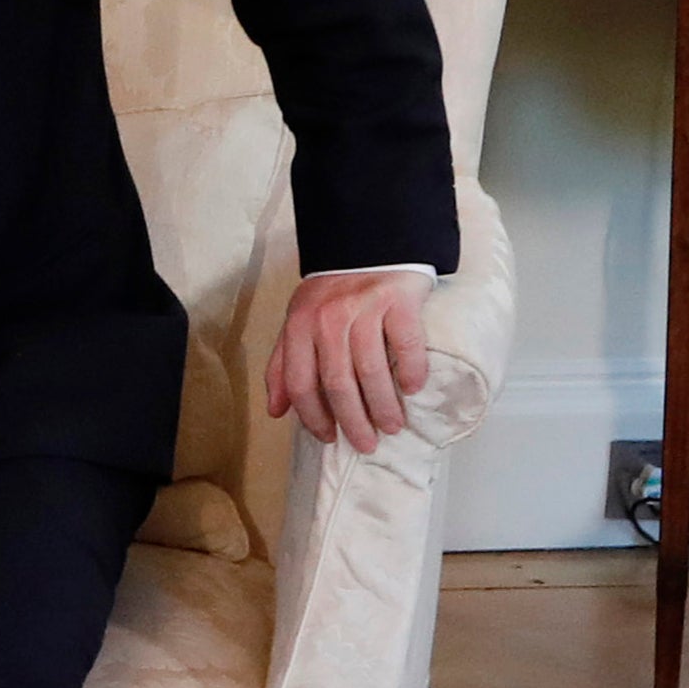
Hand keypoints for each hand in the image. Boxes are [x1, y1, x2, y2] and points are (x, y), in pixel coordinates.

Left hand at [265, 267, 434, 451]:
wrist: (367, 243)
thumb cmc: (332, 292)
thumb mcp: (298, 321)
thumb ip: (284, 363)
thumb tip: (275, 410)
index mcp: (299, 326)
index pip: (299, 381)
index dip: (312, 415)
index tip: (328, 437)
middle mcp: (328, 319)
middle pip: (336, 382)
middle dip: (352, 420)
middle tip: (367, 444)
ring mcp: (364, 309)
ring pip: (371, 370)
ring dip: (383, 405)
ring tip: (393, 426)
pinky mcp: (397, 301)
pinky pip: (406, 345)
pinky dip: (410, 371)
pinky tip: (412, 388)